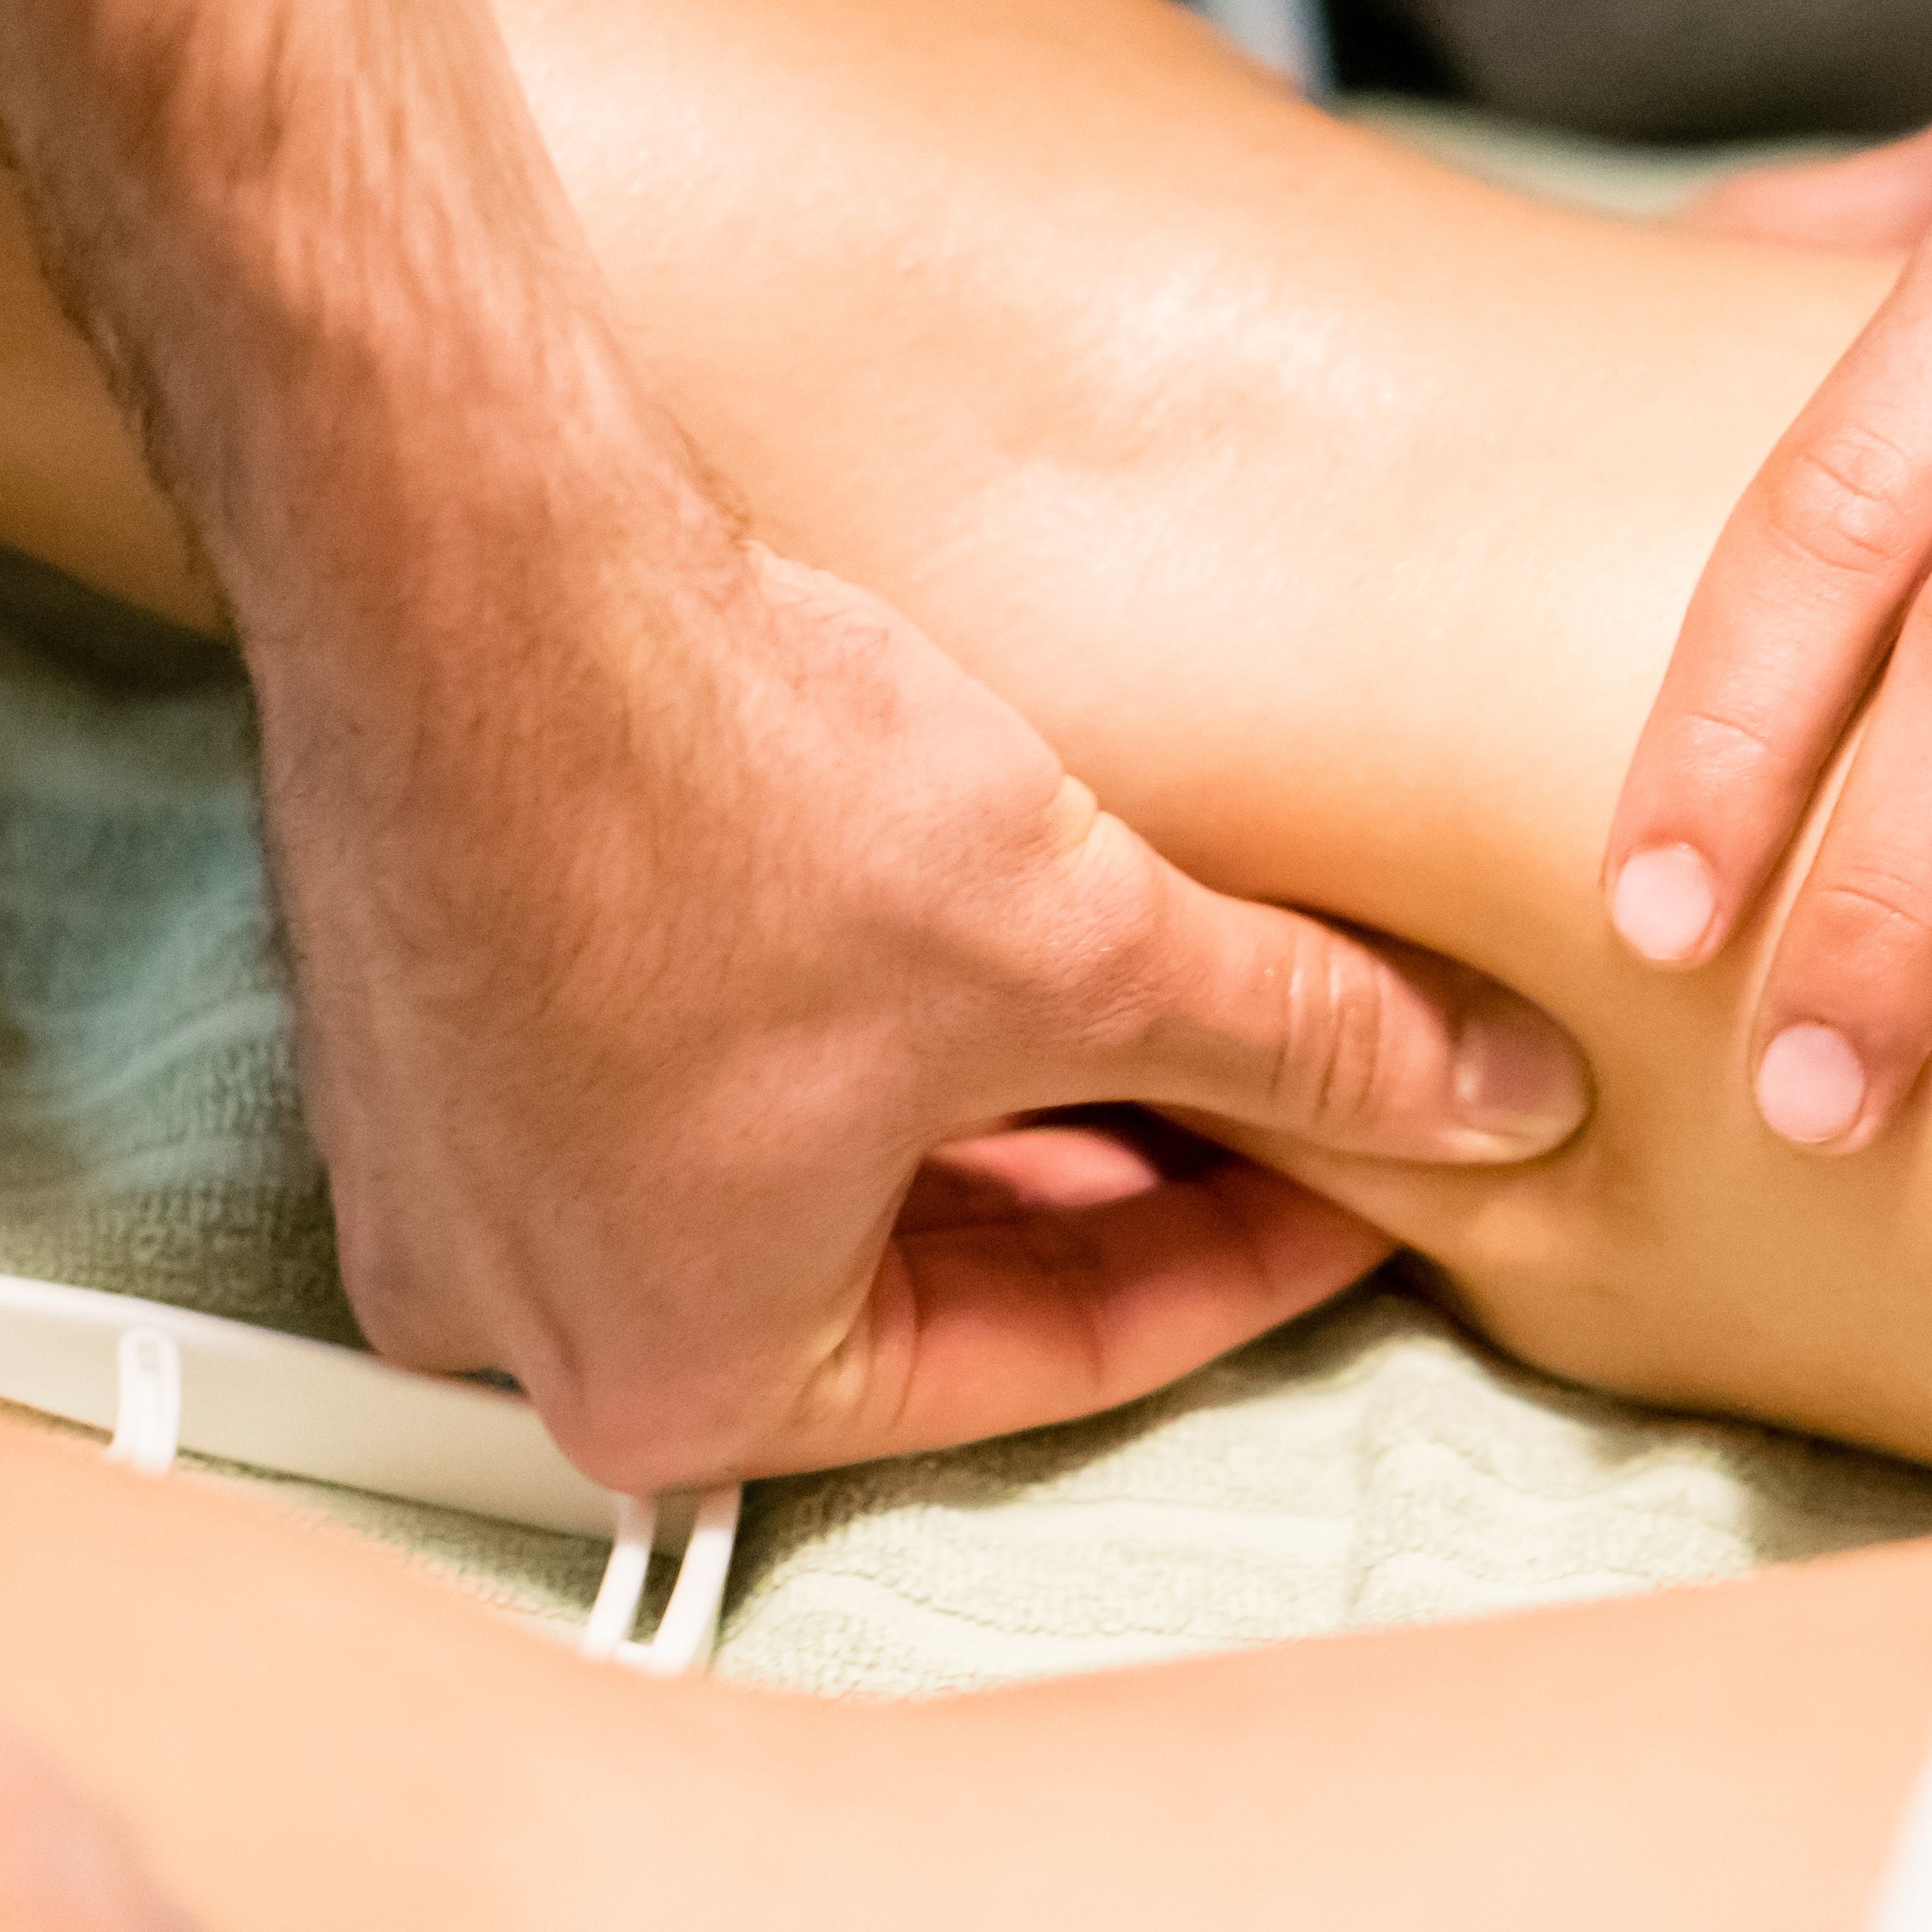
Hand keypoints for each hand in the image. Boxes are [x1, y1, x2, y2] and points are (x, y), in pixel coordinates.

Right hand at [267, 515, 1588, 1490]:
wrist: (463, 551)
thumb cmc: (715, 789)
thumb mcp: (1083, 949)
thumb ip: (1310, 1044)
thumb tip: (1499, 1104)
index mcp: (681, 1380)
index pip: (1048, 1356)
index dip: (1254, 1258)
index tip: (1371, 1173)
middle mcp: (533, 1317)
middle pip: (922, 1277)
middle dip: (1127, 1176)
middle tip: (1292, 1080)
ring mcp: (457, 1174)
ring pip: (812, 1169)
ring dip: (993, 1098)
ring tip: (1162, 988)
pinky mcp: (432, 1027)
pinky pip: (695, 1077)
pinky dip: (855, 1027)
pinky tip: (980, 919)